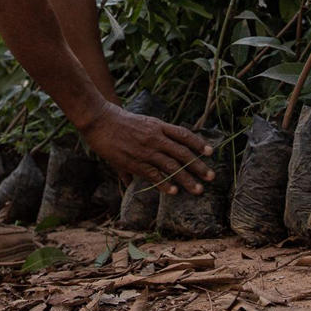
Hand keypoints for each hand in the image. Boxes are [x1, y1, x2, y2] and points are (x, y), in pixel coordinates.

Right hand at [79, 103, 214, 195]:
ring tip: (198, 190)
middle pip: (182, 153)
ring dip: (186, 179)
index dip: (198, 143)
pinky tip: (173, 192)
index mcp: (158, 125)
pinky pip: (153, 174)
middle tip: (211, 177)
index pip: (183, 134)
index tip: (210, 152)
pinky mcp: (134, 161)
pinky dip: (164, 183)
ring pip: (171, 166)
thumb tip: (157, 147)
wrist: (99, 119)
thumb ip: (149, 137)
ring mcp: (145, 150)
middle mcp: (155, 137)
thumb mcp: (139, 123)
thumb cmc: (118, 120)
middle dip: (198, 166)